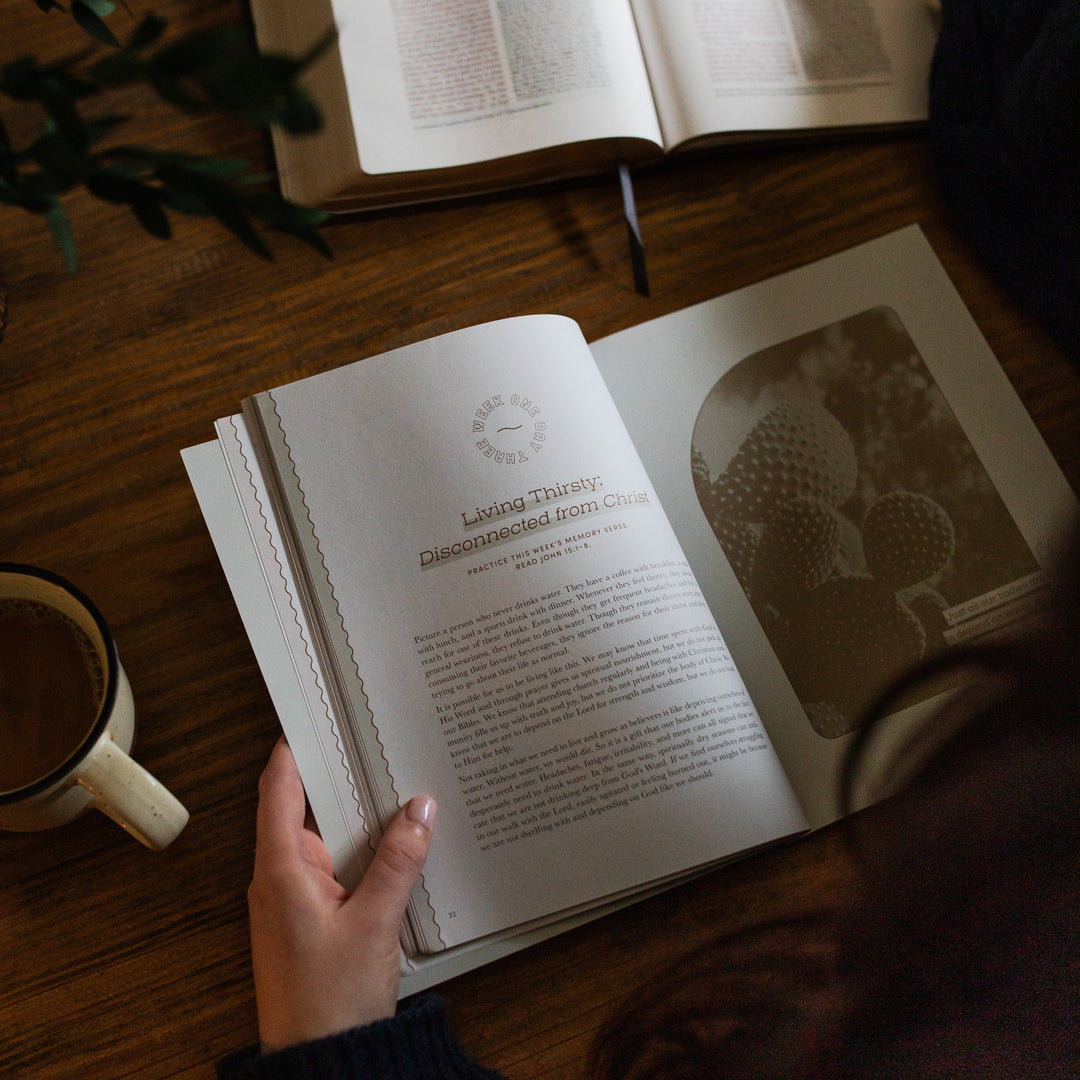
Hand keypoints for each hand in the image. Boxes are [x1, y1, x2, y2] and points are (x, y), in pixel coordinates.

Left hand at [247, 737, 435, 1051]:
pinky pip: (336, 868)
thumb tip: (419, 809)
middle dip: (341, 782)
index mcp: (280, 869)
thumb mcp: (373, 923)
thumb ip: (398, 862)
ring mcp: (294, 899)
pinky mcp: (312, 918)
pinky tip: (393, 848)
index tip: (310, 716)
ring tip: (395, 791)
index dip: (292, 749)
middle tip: (374, 746)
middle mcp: (280, 878)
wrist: (320, 1062)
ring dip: (358, 821)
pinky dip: (362, 852)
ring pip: (327, 840)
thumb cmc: (329, 1002)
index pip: (278, 790)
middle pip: (306, 810)